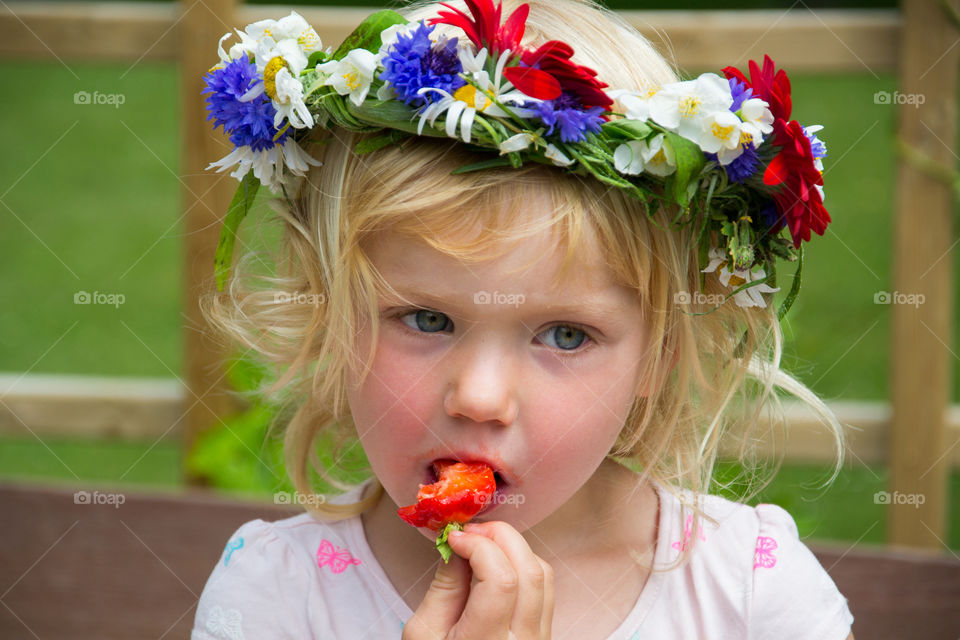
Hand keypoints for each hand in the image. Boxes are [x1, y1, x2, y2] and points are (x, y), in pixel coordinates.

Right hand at [402, 521, 553, 639]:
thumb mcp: (422, 634)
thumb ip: (444, 587)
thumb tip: (459, 544)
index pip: (502, 579)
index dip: (479, 546)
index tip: (454, 538)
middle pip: (531, 571)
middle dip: (501, 537)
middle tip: (472, 532)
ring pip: (544, 576)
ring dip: (515, 549)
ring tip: (483, 545)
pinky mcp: (543, 637)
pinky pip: (545, 591)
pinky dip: (524, 566)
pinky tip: (497, 565)